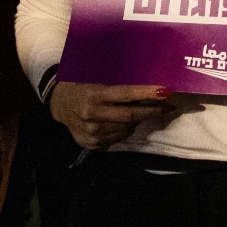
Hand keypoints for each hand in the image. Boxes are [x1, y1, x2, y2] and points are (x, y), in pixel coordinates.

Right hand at [49, 81, 176, 150]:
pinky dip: (125, 129)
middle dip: (151, 111)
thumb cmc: (81, 85)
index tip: (165, 91)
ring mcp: (92, 133)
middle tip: (167, 106)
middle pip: (130, 116)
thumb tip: (147, 91)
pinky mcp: (93, 144)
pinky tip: (122, 121)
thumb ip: (118, 88)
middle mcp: (92, 116)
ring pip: (126, 128)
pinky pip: (118, 137)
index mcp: (93, 96)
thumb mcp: (97, 81)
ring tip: (140, 111)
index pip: (126, 95)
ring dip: (137, 120)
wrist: (58, 103)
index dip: (147, 93)